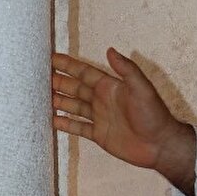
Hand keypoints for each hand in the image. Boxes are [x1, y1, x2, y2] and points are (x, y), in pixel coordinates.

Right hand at [52, 48, 195, 191]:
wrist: (160, 145)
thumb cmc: (154, 115)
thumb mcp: (142, 89)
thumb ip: (127, 70)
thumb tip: (110, 50)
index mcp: (110, 87)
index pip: (83, 72)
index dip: (68, 65)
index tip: (51, 58)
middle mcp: (102, 100)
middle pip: (74, 88)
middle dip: (57, 82)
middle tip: (36, 76)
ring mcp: (100, 117)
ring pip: (73, 106)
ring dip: (58, 101)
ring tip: (38, 97)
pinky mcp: (99, 135)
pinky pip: (78, 127)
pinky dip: (65, 124)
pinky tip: (51, 120)